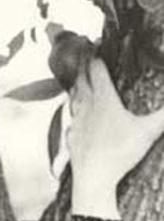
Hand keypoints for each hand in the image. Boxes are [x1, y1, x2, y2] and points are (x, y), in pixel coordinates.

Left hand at [67, 58, 163, 218]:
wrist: (92, 177)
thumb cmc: (120, 152)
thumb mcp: (149, 131)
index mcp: (103, 100)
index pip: (97, 70)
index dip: (96, 55)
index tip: (94, 42)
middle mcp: (86, 107)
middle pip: (82, 79)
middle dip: (84, 63)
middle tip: (84, 50)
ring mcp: (76, 122)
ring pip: (74, 97)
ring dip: (77, 84)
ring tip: (79, 77)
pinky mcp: (72, 136)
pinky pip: (71, 118)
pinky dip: (73, 109)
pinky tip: (74, 113)